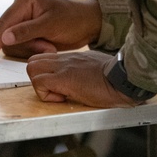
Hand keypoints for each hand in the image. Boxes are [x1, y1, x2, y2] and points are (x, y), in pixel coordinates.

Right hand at [0, 0, 101, 61]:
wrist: (90, 24)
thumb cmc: (73, 19)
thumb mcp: (50, 24)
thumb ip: (26, 31)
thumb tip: (3, 38)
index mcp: (25, 0)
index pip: (4, 22)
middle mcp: (21, 9)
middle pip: (7, 35)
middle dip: (26, 45)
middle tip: (46, 47)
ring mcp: (25, 21)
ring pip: (14, 43)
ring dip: (32, 49)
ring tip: (50, 46)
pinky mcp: (30, 32)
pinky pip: (23, 46)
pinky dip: (35, 50)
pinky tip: (49, 46)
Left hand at [26, 51, 140, 107]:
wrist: (124, 78)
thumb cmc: (115, 76)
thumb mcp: (94, 66)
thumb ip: (81, 68)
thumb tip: (79, 76)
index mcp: (71, 57)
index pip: (44, 58)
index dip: (45, 73)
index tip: (57, 85)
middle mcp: (64, 59)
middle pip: (32, 62)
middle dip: (38, 79)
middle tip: (54, 90)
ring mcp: (62, 67)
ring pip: (32, 70)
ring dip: (40, 86)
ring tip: (59, 94)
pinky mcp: (64, 79)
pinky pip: (40, 84)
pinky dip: (46, 95)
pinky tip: (63, 98)